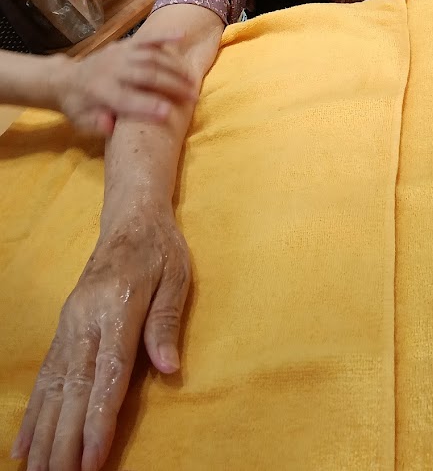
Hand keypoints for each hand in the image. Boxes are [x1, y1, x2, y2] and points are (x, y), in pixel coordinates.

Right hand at [12, 207, 190, 470]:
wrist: (131, 219)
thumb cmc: (160, 249)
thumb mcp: (177, 276)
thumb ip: (167, 321)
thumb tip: (170, 368)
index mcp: (118, 308)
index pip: (108, 374)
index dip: (99, 420)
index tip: (92, 460)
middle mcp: (86, 320)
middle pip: (74, 389)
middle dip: (64, 441)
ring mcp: (70, 324)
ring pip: (53, 387)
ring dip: (44, 434)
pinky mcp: (64, 327)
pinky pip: (44, 375)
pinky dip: (33, 412)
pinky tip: (22, 444)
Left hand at [51, 34, 197, 134]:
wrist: (66, 79)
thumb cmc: (80, 106)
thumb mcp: (81, 122)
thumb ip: (96, 125)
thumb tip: (110, 125)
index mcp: (100, 91)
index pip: (126, 99)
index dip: (147, 106)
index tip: (169, 113)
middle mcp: (111, 69)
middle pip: (146, 75)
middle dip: (171, 85)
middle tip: (192, 96)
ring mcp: (119, 54)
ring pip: (151, 57)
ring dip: (174, 67)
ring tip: (191, 80)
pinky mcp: (125, 44)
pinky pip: (147, 39)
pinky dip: (164, 36)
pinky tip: (181, 36)